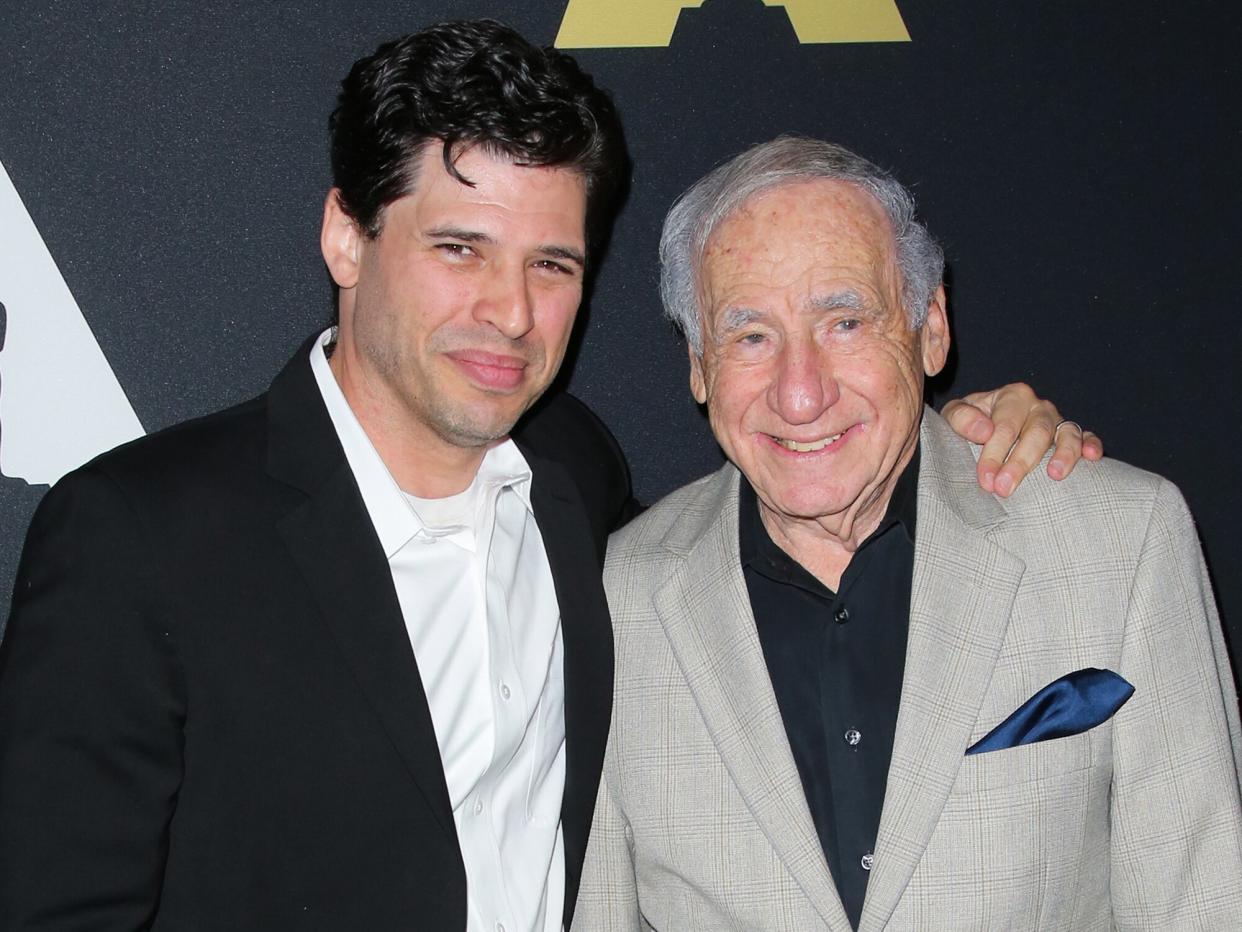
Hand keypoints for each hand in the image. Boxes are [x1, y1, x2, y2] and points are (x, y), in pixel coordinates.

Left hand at [941, 384, 1102, 497]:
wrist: (985, 425)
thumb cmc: (971, 422)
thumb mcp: (956, 414)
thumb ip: (961, 418)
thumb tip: (983, 431)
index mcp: (1011, 397)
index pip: (1004, 427)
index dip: (994, 454)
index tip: (986, 479)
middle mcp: (1038, 406)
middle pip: (1035, 433)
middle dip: (1020, 462)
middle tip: (1005, 488)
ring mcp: (1057, 420)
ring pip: (1066, 433)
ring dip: (1063, 454)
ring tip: (1055, 475)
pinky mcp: (1072, 434)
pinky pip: (1087, 436)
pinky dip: (1091, 444)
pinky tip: (1092, 457)